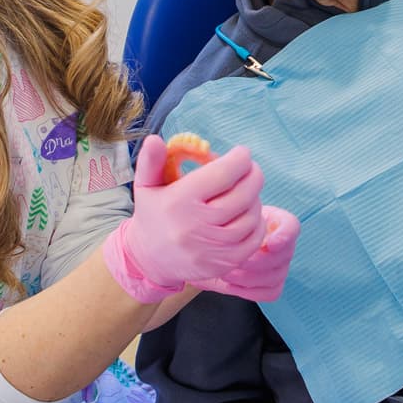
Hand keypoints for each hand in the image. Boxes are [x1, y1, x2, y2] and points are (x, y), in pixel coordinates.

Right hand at [102, 135, 267, 302]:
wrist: (149, 260)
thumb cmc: (153, 214)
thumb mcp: (146, 185)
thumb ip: (151, 160)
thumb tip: (154, 138)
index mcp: (179, 202)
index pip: (223, 174)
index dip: (240, 159)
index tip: (241, 153)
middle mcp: (196, 226)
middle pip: (243, 194)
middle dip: (253, 175)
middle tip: (250, 168)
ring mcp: (211, 248)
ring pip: (251, 216)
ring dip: (255, 198)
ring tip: (248, 190)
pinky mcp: (222, 264)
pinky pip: (254, 240)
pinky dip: (257, 223)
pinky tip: (248, 213)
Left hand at [200, 206, 299, 302]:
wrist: (221, 244)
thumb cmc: (227, 226)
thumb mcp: (229, 218)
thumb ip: (232, 223)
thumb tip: (231, 228)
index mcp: (279, 222)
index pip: (291, 227)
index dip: (284, 236)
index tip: (269, 243)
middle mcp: (284, 245)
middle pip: (282, 257)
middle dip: (256, 262)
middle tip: (233, 261)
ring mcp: (281, 266)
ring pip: (275, 277)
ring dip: (248, 278)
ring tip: (226, 273)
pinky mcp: (274, 284)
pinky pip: (270, 293)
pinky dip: (249, 291)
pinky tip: (231, 285)